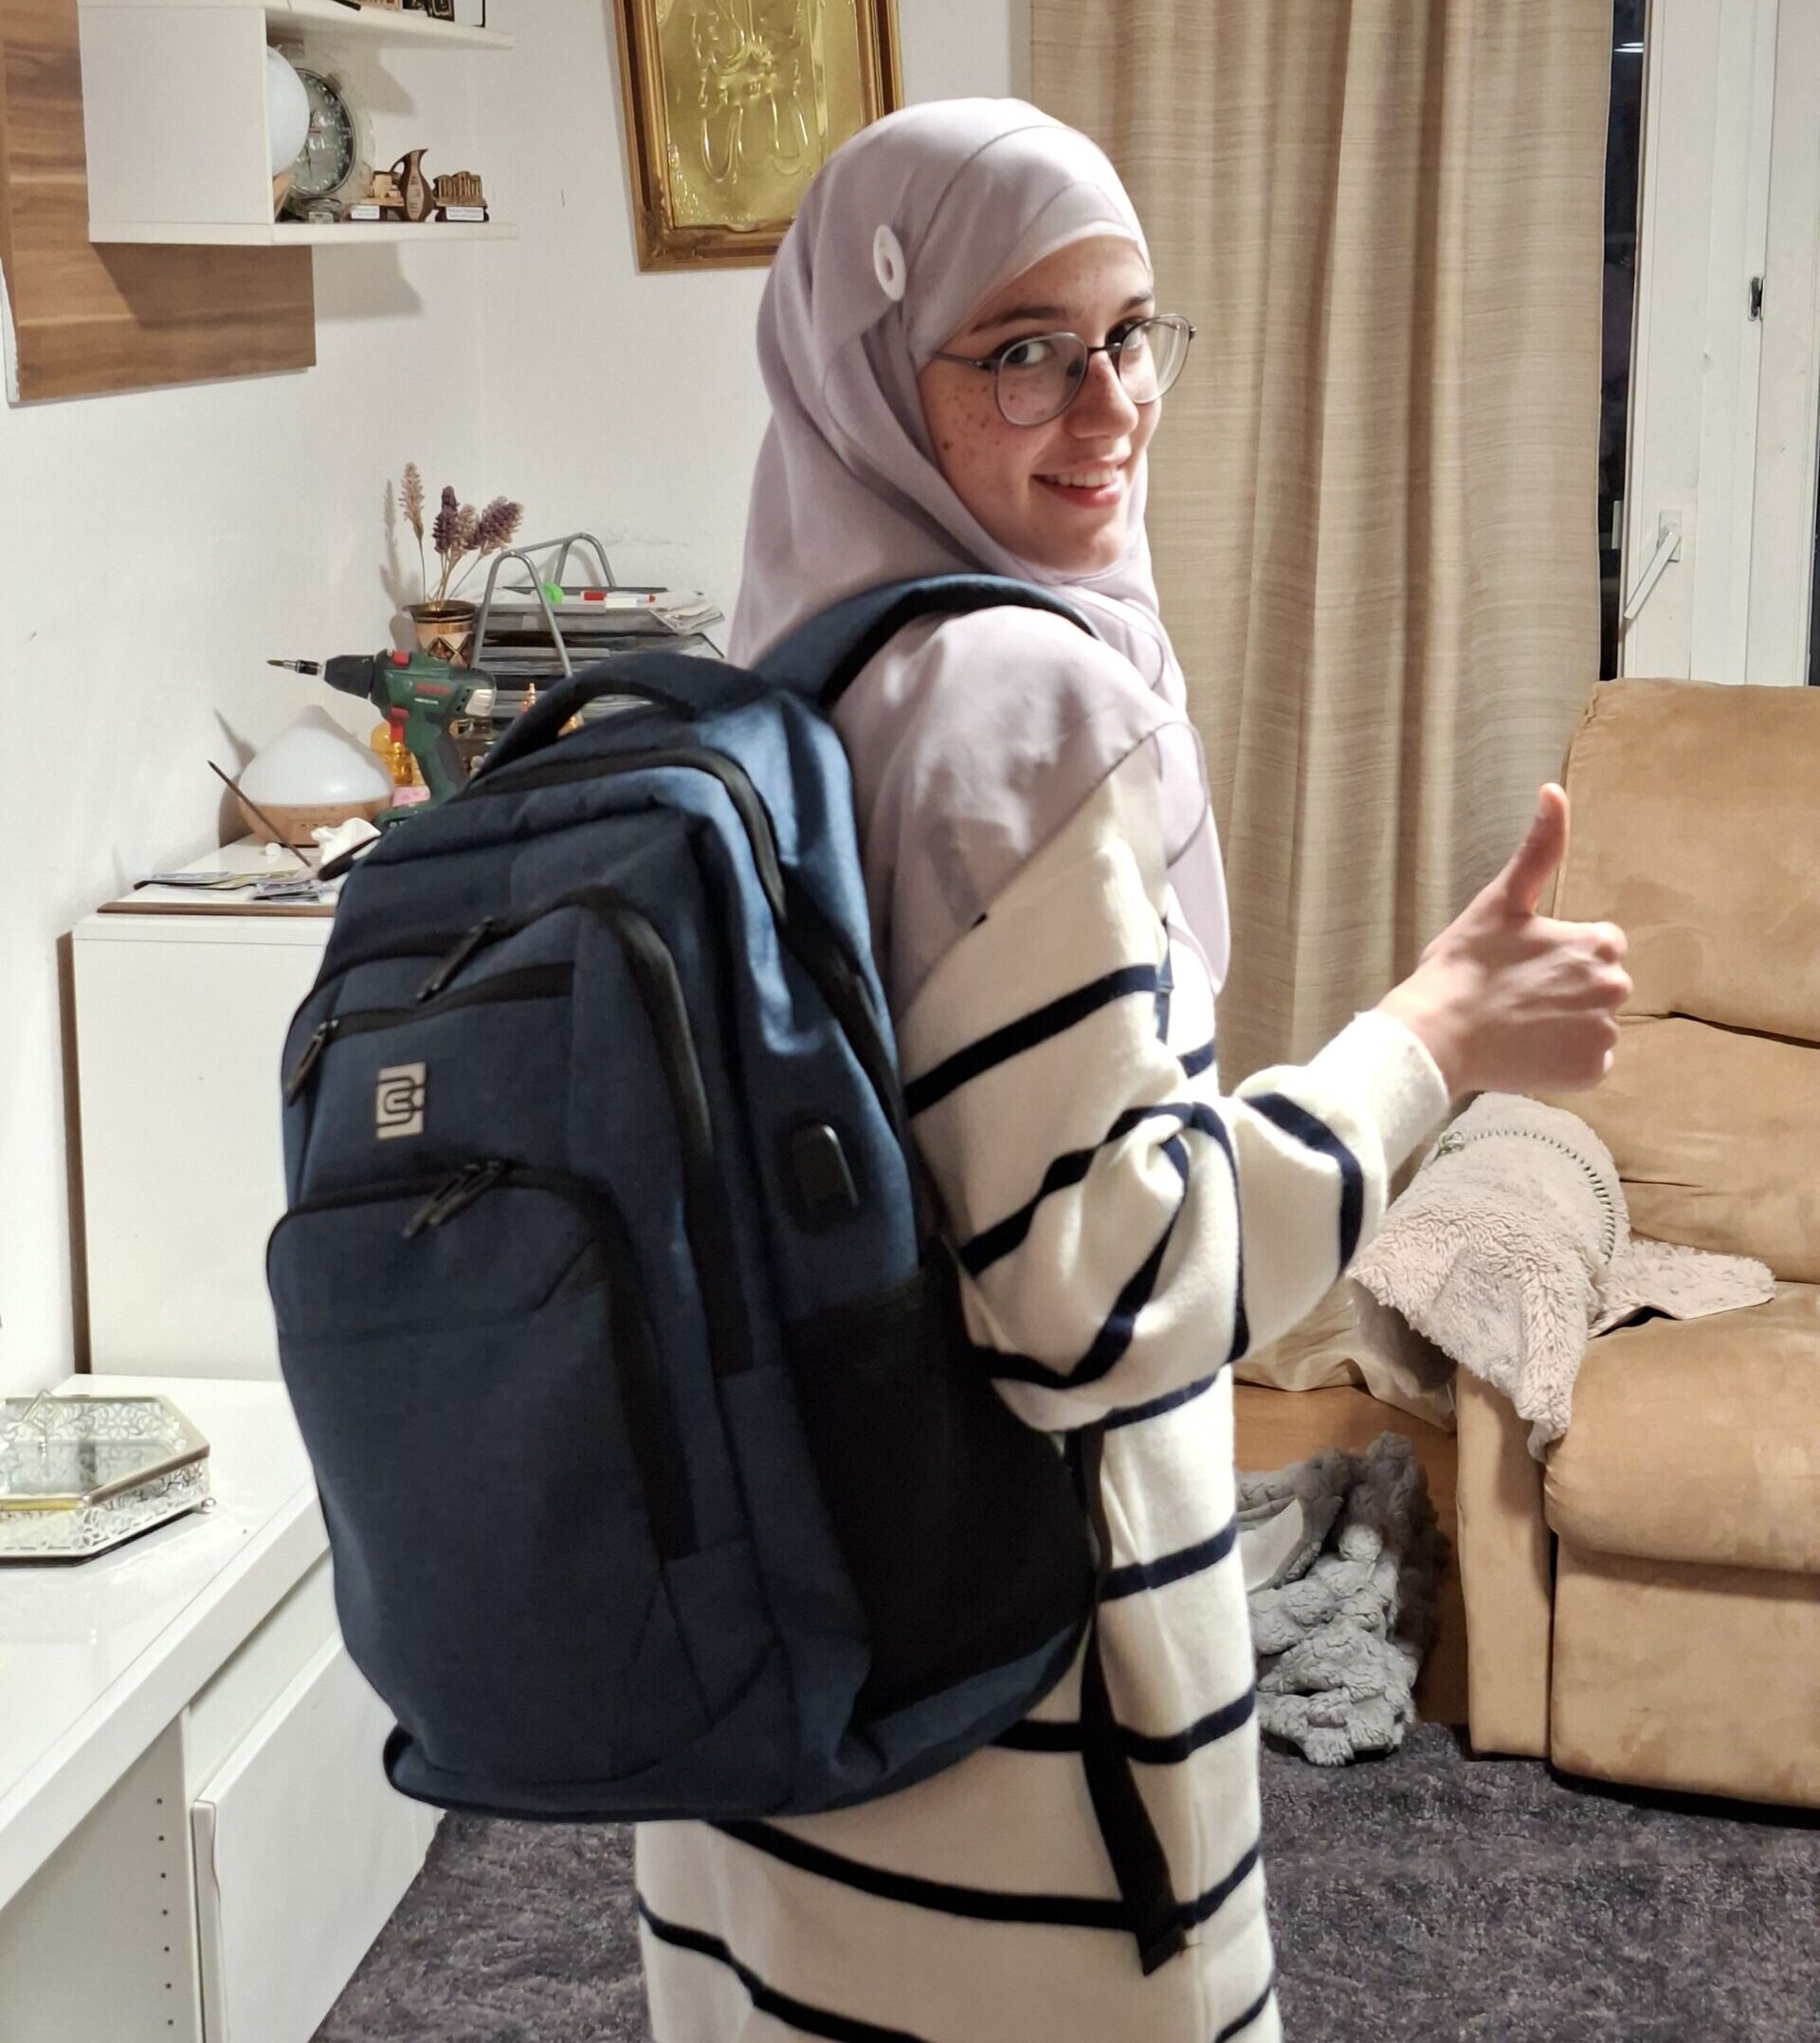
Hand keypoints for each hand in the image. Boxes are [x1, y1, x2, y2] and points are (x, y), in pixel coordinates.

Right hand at [1377, 784, 1631, 1096]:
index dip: (1557, 955)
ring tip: (1517, 1026)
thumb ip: (1539, 847)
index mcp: (1598, 943)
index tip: (1520, 965)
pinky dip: (1563, 1061)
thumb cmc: (1462, 966)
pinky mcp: (1591, 1073)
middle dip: (1566, 990)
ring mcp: (1604, 1033)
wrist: (1435, 1036)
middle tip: (1515, 996)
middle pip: (1598, 986)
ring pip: (1593, 1024)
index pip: (1598, 946)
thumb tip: (1554, 789)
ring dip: (1564, 1025)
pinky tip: (1527, 1051)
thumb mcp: (1501, 899)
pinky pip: (1589, 1064)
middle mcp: (1613, 987)